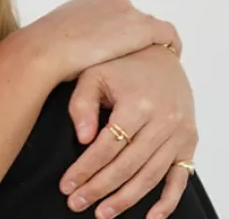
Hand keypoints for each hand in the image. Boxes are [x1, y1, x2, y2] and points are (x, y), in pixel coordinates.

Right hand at [15, 0, 179, 83]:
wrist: (45, 51)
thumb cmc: (46, 49)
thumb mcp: (60, 34)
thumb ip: (76, 34)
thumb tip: (77, 49)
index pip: (118, 13)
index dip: (122, 32)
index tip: (122, 48)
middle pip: (135, 18)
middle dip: (136, 37)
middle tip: (136, 59)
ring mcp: (129, 12)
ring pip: (150, 28)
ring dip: (150, 43)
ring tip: (151, 62)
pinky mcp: (142, 28)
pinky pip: (167, 36)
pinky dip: (171, 46)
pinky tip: (170, 59)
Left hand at [60, 45, 196, 218]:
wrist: (159, 54)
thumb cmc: (120, 64)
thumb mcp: (92, 74)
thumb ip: (81, 104)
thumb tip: (83, 139)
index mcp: (138, 104)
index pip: (107, 147)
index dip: (85, 169)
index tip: (67, 184)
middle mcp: (164, 121)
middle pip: (127, 165)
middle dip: (100, 188)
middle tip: (77, 202)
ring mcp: (180, 133)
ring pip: (151, 175)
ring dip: (126, 198)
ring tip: (102, 212)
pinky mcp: (189, 141)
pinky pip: (181, 176)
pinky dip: (168, 200)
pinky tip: (151, 216)